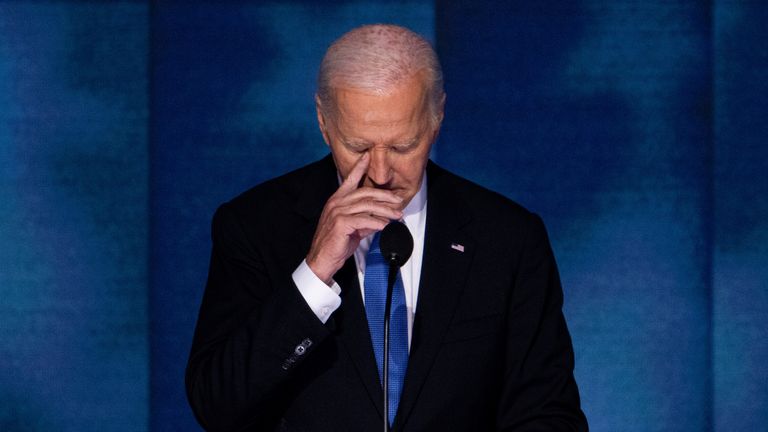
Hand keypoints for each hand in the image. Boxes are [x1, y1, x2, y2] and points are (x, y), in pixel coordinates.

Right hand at [306, 153, 402, 284]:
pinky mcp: (340, 223)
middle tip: (399, 201)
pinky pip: (363, 219)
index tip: (368, 157)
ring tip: (397, 215)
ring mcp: (337, 212)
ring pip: (367, 206)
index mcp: (337, 200)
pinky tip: (384, 225)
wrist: (322, 259)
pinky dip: (376, 222)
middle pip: (365, 192)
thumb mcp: (353, 229)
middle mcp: (336, 202)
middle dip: (385, 195)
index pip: (350, 179)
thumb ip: (365, 220)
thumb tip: (381, 219)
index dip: (359, 167)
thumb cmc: (335, 244)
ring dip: (385, 210)